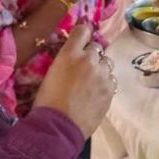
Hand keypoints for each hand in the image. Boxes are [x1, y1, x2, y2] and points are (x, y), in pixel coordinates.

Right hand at [32, 24, 114, 138]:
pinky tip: (96, 92)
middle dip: (90, 54)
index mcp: (70, 54)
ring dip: (99, 68)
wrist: (58, 127)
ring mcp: (102, 75)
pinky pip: (111, 79)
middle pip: (96, 47)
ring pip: (106, 63)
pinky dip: (105, 82)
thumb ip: (65, 61)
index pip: (83, 30)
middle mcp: (89, 60)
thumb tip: (72, 57)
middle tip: (82, 67)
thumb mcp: (51, 73)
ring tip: (91, 81)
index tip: (81, 40)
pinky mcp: (110, 90)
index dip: (82, 34)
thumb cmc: (46, 102)